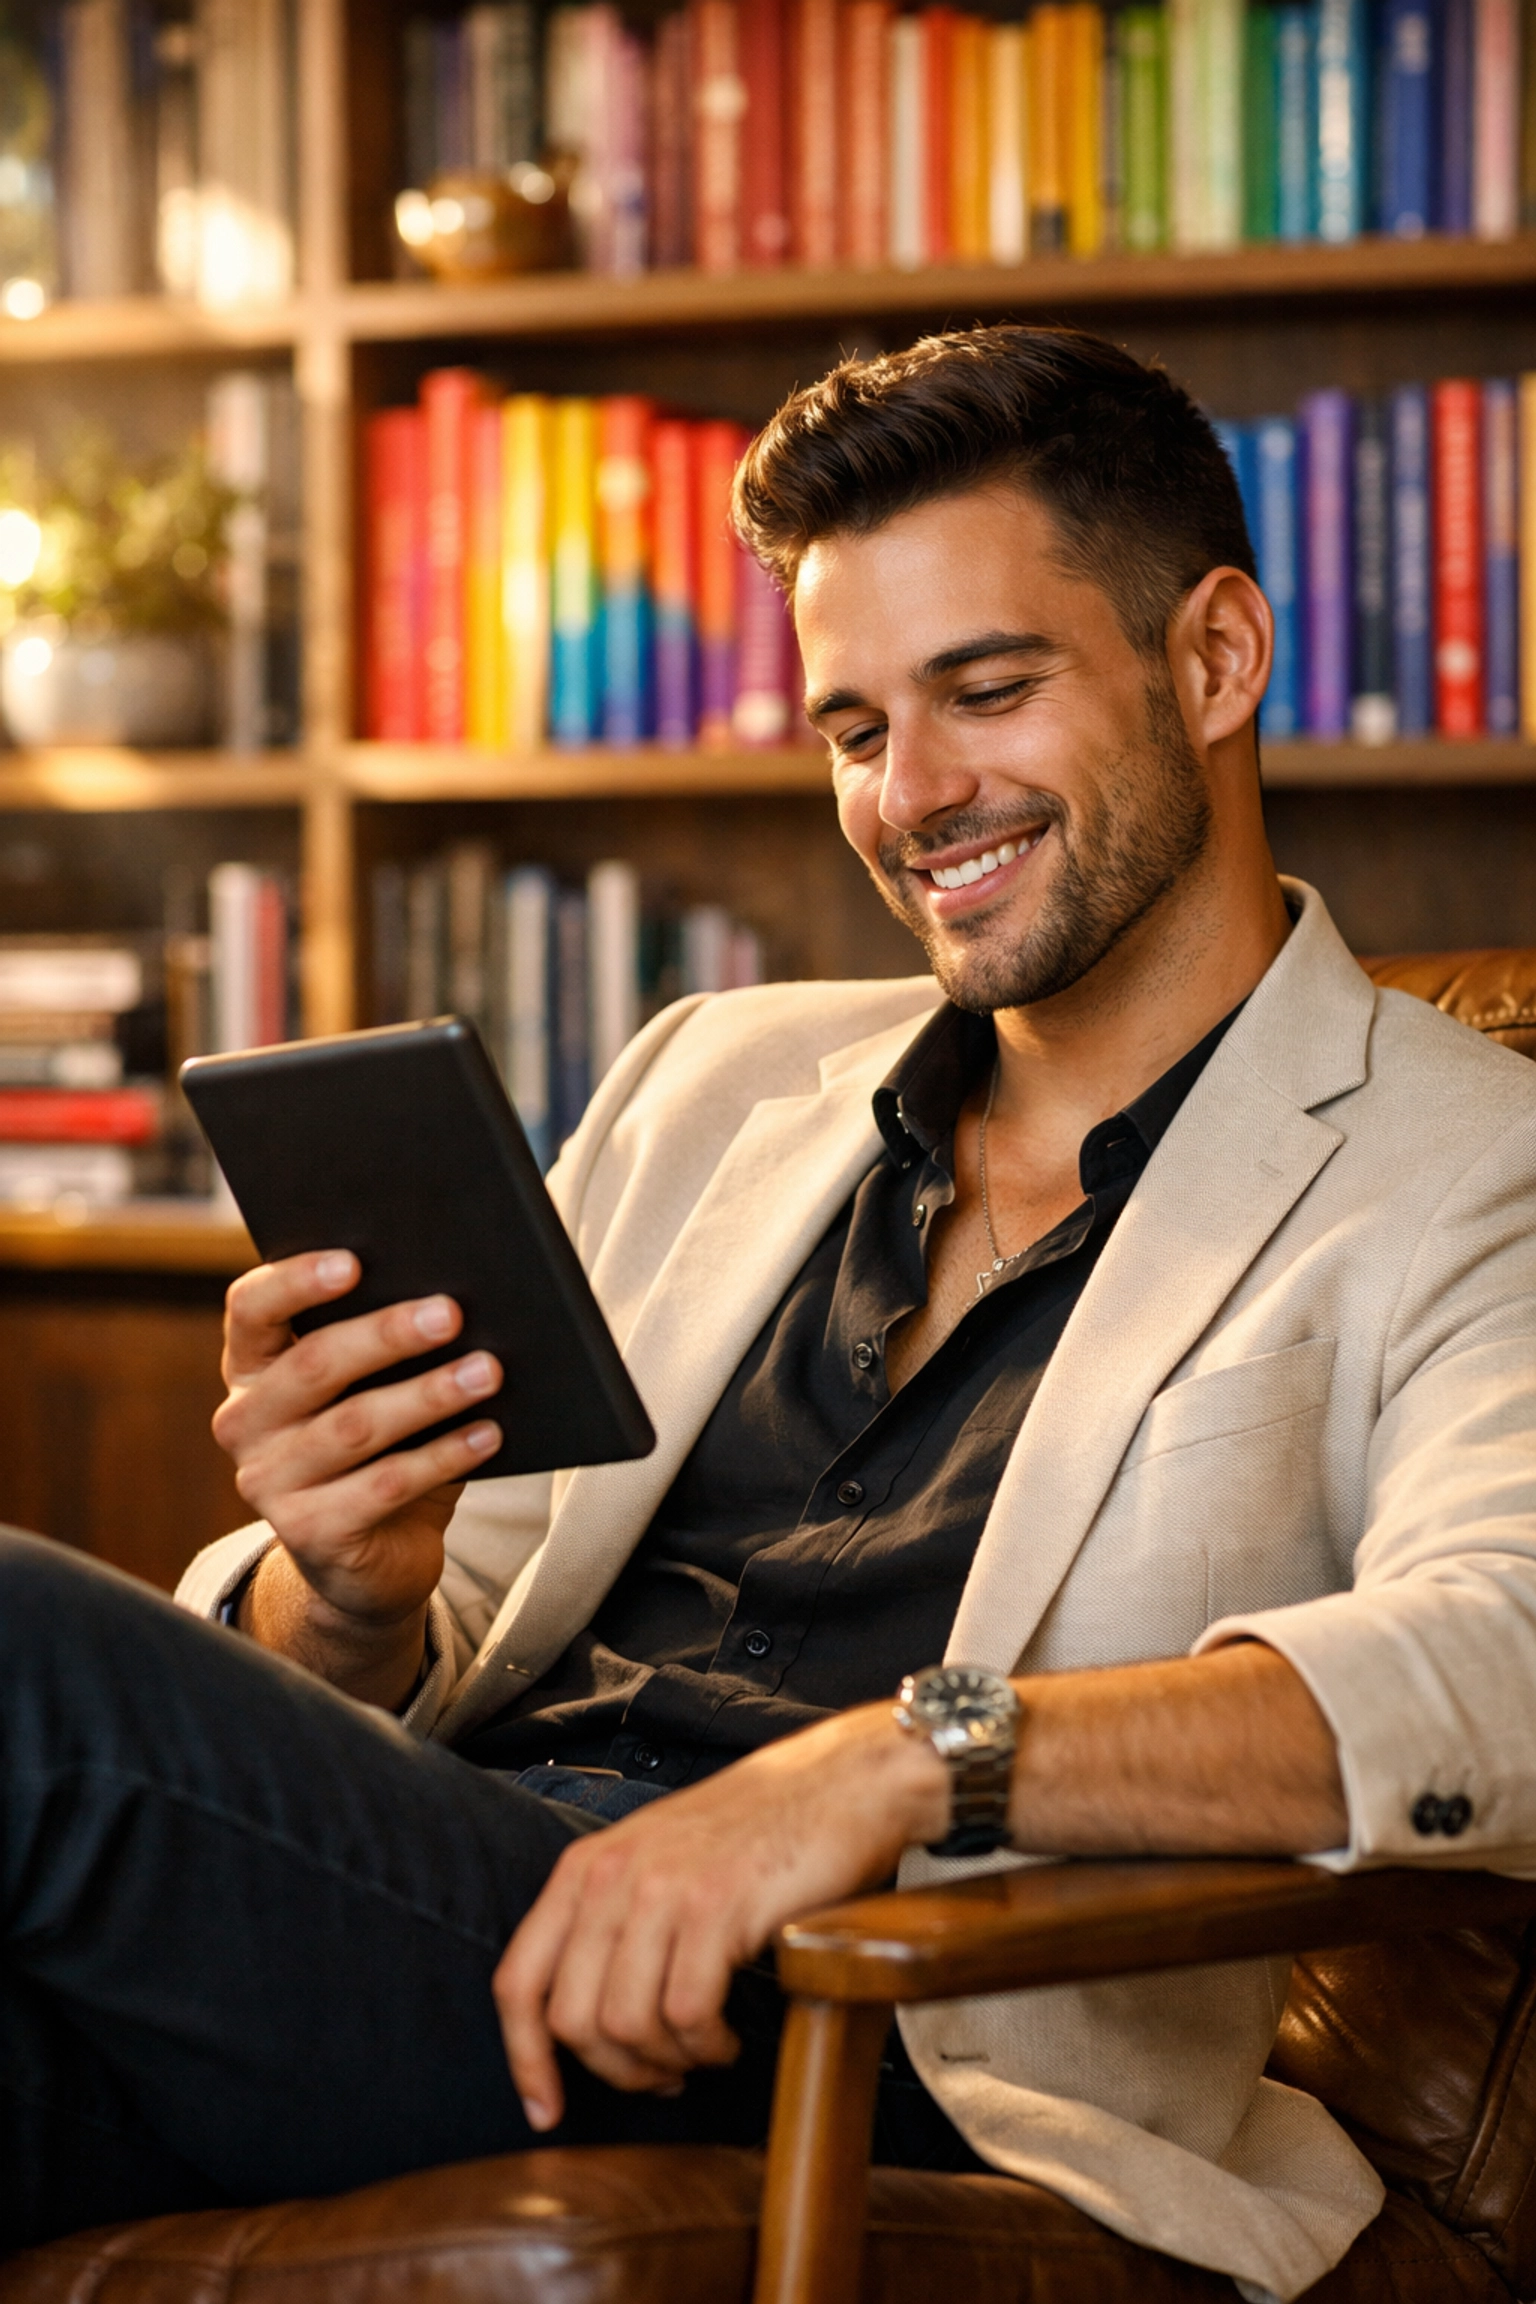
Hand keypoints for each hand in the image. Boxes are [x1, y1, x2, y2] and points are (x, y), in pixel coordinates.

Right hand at [211, 1250, 503, 1698]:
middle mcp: (245, 1420)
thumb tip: (453, 1298)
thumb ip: (387, 1346)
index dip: (297, 1280)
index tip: (355, 1261)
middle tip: (451, 1312)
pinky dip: (443, 1457)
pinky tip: (488, 1434)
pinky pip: (383, 1486)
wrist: (371, 1558)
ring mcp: (269, 1481)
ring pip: (354, 1425)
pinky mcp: (308, 1532)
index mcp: (251, 1367)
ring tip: (487, 1371)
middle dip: (387, 1334)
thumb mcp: (372, 1390)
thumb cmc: (380, 1448)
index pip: (251, 1308)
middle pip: (313, 1363)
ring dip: (428, 1394)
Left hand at [493, 1703, 948, 2128]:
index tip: (545, 2109)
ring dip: (667, 2062)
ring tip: (703, 2051)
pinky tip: (729, 2038)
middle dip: (615, 2071)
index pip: (518, 1980)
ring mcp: (663, 1888)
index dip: (524, 2058)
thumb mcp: (656, 1862)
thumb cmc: (755, 1833)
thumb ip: (612, 1923)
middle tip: (663, 2076)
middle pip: (571, 2019)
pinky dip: (707, 2047)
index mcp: (585, 1867)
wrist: (839, 1781)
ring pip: (625, 2025)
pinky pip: (686, 2014)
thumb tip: (584, 2026)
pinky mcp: (717, 1905)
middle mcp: (612, 1874)